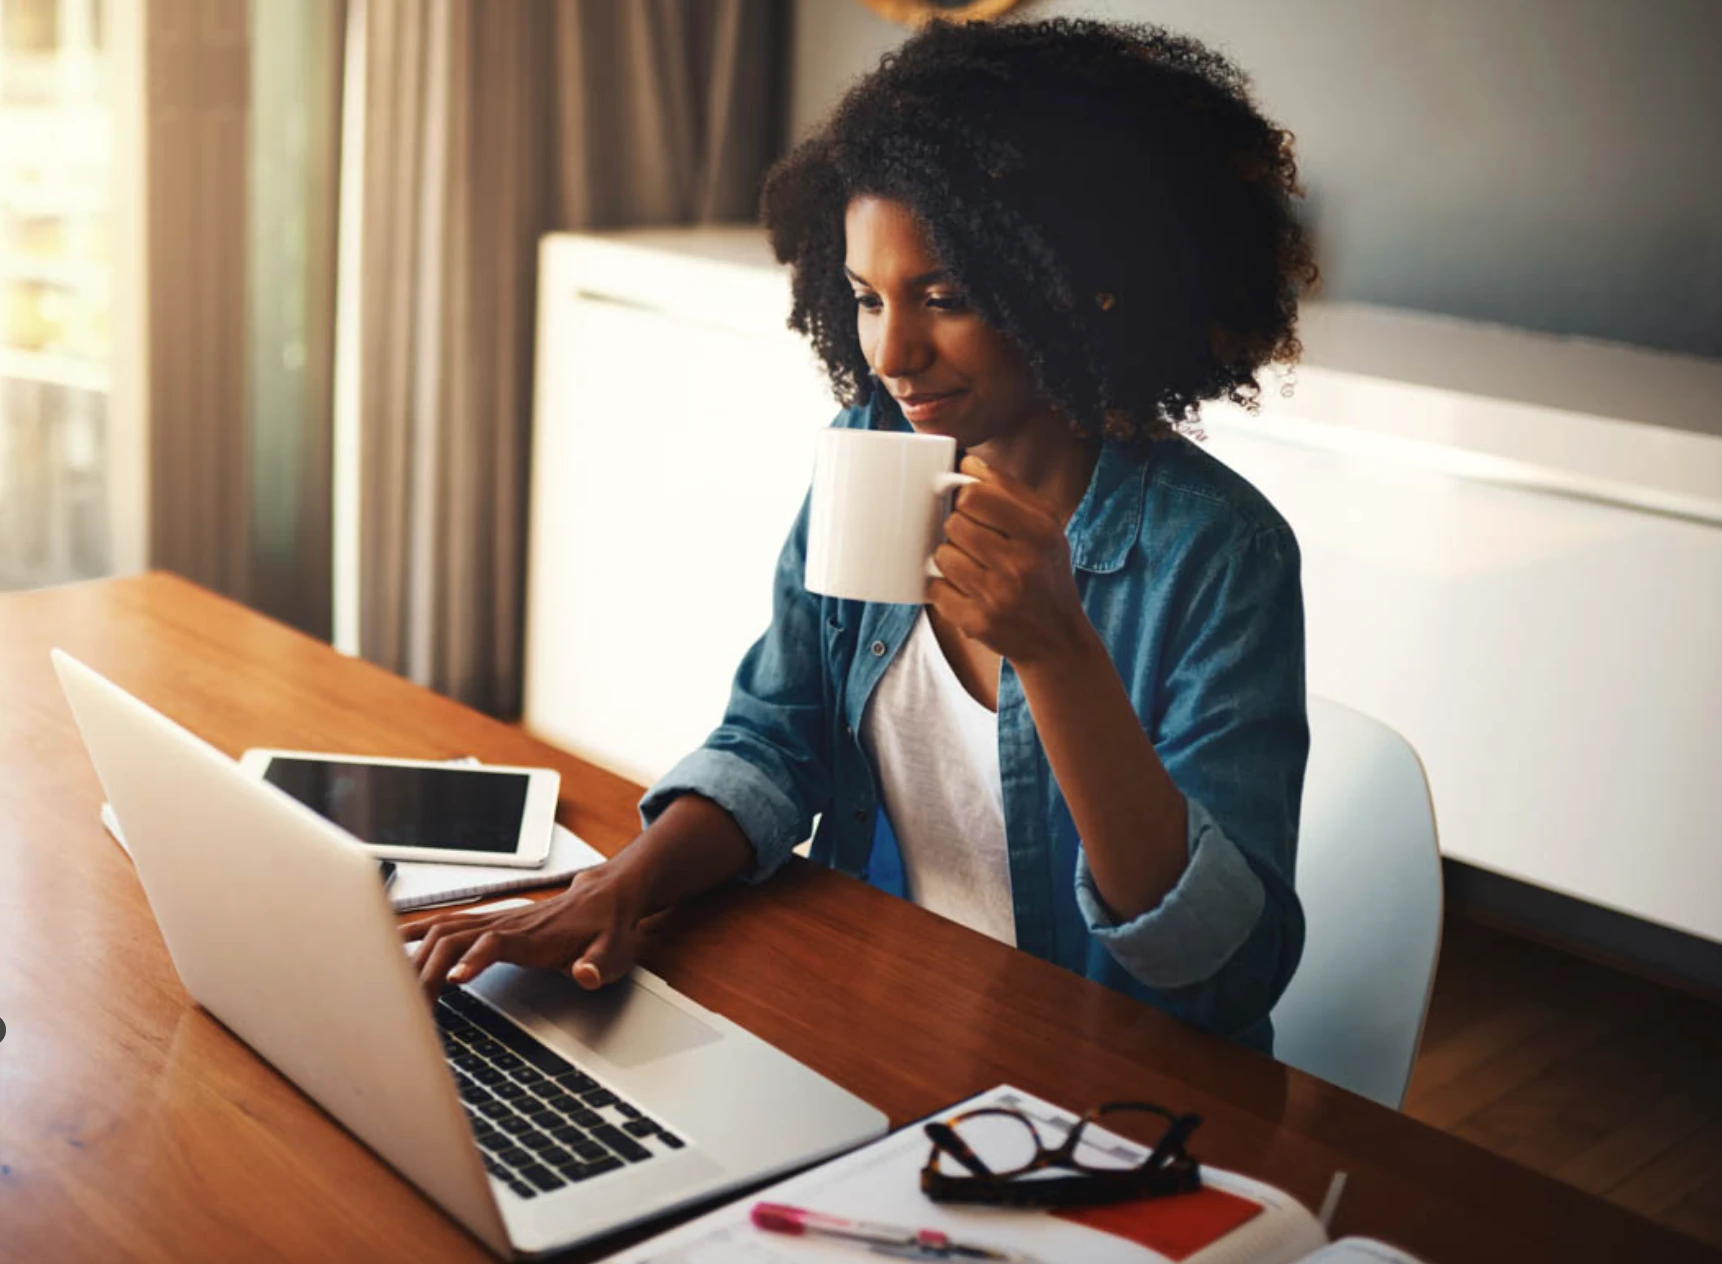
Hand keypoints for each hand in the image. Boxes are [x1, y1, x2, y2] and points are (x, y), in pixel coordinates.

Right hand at [402, 862, 642, 997]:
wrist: (605, 898)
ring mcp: (495, 920)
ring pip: (443, 929)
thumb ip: (599, 964)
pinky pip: (445, 924)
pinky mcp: (488, 922)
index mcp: (535, 935)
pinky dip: (416, 933)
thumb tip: (586, 974)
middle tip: (410, 1010)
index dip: (473, 959)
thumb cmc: (606, 929)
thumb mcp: (615, 952)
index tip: (452, 982)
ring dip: (415, 955)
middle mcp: (508, 923)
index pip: (496, 942)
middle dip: (428, 971)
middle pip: (455, 939)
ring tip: (391, 989)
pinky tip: (391, 944)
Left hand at [928, 455, 1089, 665]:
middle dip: (957, 528)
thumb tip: (966, 462)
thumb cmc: (1046, 574)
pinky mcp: (977, 623)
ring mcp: (997, 596)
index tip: (967, 504)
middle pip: (954, 522)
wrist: (1058, 640)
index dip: (963, 496)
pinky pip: (935, 589)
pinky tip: (962, 589)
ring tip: (969, 565)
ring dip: (948, 557)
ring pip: (942, 555)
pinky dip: (942, 588)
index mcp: (1040, 531)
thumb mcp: (1046, 527)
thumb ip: (1009, 490)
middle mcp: (1021, 563)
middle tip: (972, 540)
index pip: (974, 495)